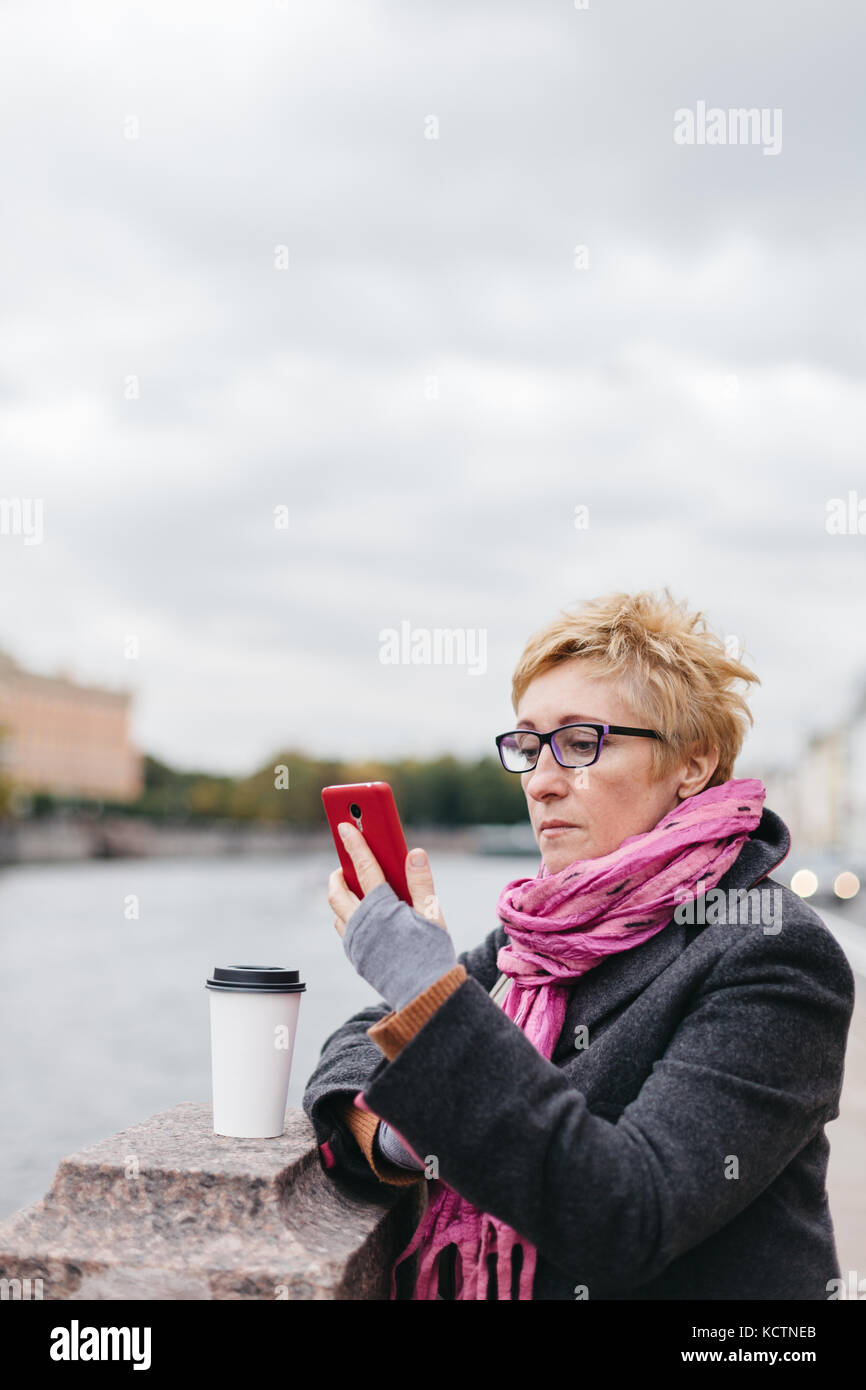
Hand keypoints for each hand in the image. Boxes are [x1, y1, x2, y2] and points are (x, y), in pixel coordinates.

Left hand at [328, 822, 456, 1011]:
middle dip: (339, 873)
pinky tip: (364, 914)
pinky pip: (344, 929)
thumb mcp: (432, 914)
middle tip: (346, 862)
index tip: (344, 825)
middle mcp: (361, 924)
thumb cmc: (431, 952)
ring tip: (353, 886)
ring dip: (342, 896)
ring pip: (337, 912)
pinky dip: (348, 916)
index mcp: (380, 908)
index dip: (354, 843)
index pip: (363, 868)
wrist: (425, 995)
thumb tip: (414, 852)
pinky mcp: (355, 956)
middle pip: (338, 891)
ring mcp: (355, 942)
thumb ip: (421, 882)